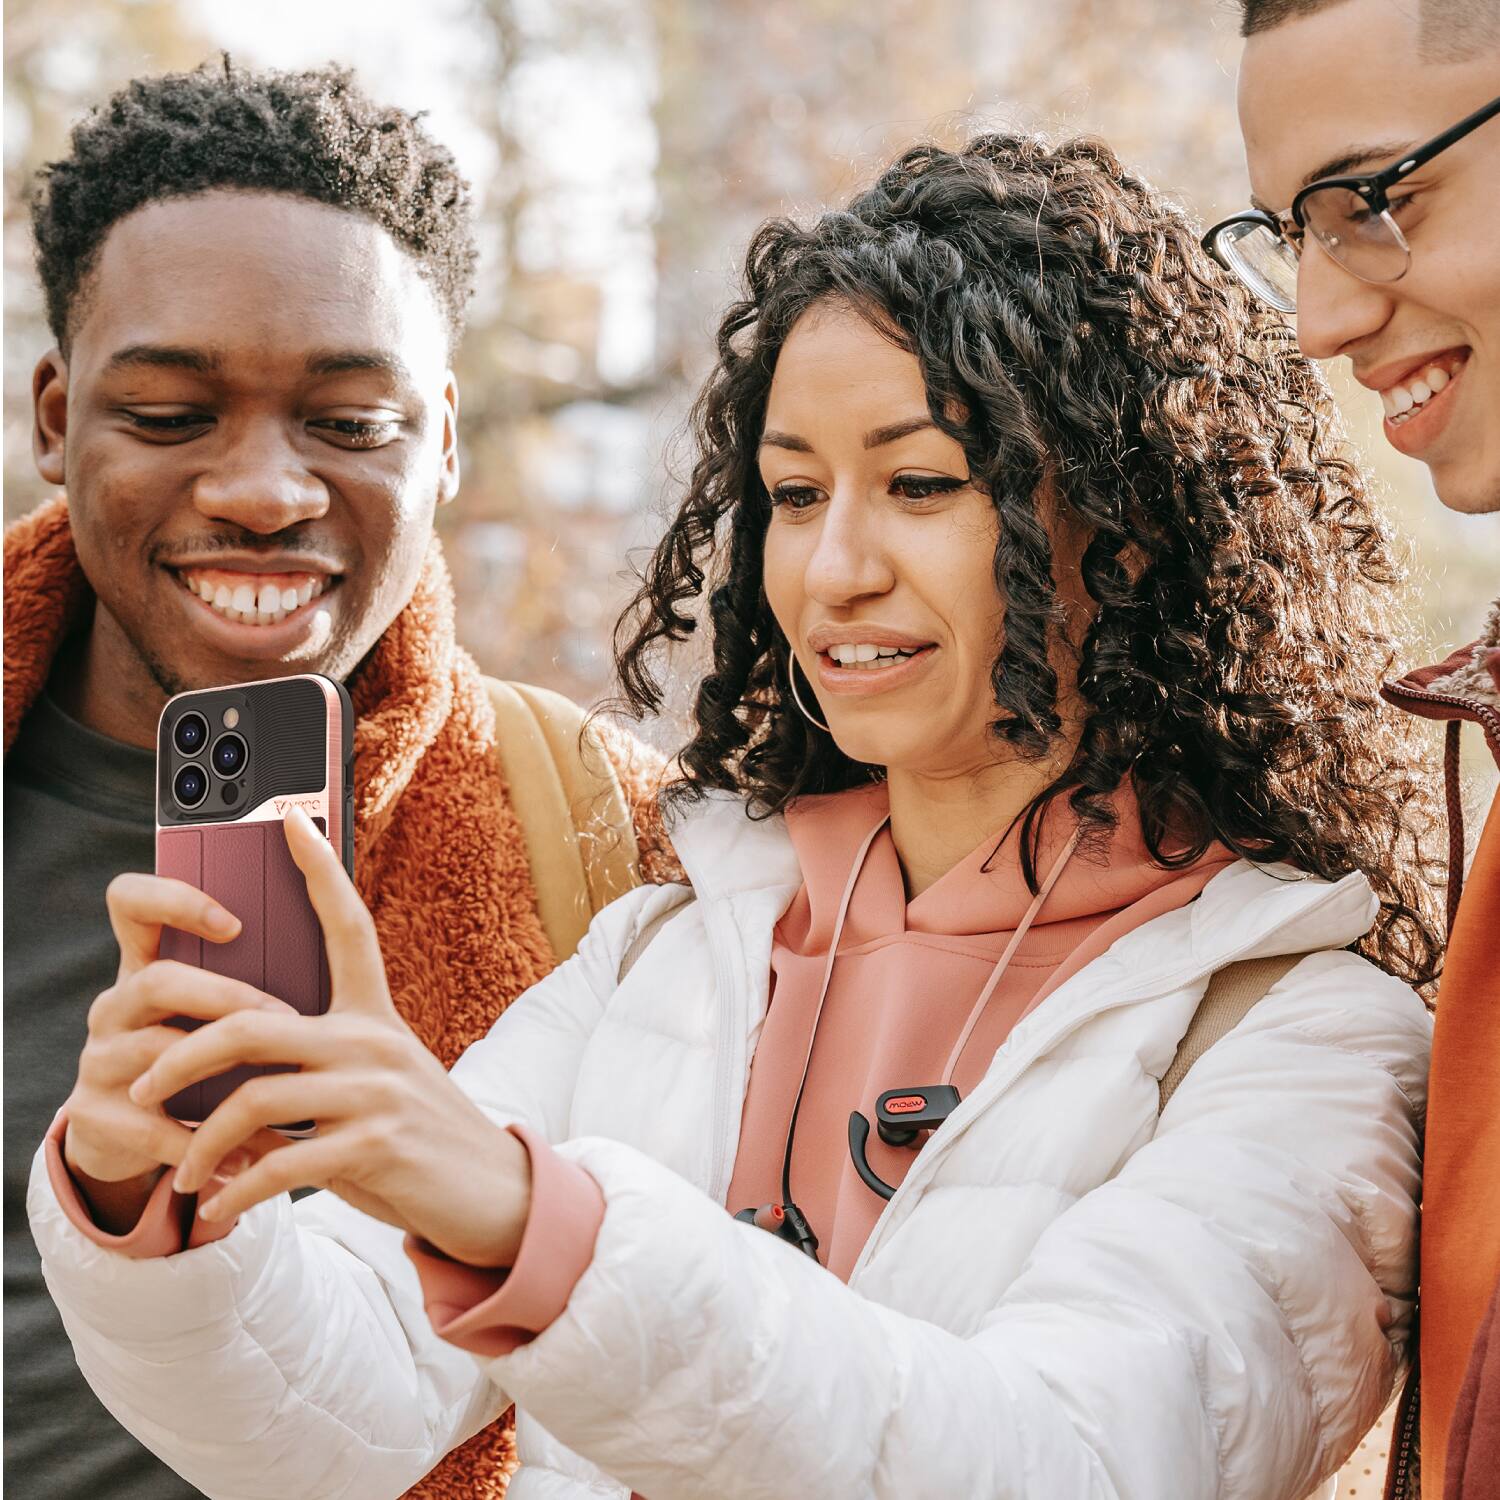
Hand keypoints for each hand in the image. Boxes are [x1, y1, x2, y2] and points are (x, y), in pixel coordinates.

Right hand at [63, 873, 295, 1232]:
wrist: (135, 1136)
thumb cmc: (200, 1052)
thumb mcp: (215, 1011)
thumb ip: (254, 975)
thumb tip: (339, 939)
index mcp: (144, 963)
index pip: (130, 901)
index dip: (174, 900)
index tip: (235, 924)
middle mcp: (114, 1004)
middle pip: (158, 980)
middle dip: (226, 998)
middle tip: (284, 1018)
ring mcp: (97, 1059)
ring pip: (155, 1051)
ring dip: (221, 1069)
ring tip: (273, 1087)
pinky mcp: (92, 1115)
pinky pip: (148, 1123)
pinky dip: (201, 1140)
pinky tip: (244, 1154)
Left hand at [127, 808, 533, 1267]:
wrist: (490, 1193)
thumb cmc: (420, 1138)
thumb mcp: (377, 1087)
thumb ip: (319, 1072)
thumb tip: (232, 1091)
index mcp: (375, 1016)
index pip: (348, 926)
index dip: (321, 870)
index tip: (291, 820)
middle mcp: (374, 1042)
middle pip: (252, 1024)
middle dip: (180, 1056)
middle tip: (141, 1085)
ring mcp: (375, 1092)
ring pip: (254, 1099)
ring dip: (202, 1145)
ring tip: (185, 1175)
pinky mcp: (375, 1146)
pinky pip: (280, 1164)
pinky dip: (238, 1193)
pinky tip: (220, 1210)